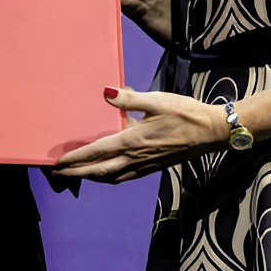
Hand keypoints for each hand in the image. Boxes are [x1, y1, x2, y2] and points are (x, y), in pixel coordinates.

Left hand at [50, 86, 224, 182]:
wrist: (211, 132)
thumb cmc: (185, 113)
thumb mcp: (157, 100)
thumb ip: (130, 98)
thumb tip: (106, 92)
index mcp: (133, 141)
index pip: (97, 152)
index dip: (76, 158)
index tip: (58, 162)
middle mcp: (136, 157)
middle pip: (100, 171)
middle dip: (78, 173)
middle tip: (58, 174)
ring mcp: (145, 165)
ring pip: (112, 177)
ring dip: (93, 178)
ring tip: (79, 175)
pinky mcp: (154, 167)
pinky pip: (125, 176)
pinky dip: (110, 177)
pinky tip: (108, 172)